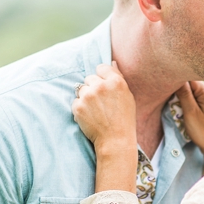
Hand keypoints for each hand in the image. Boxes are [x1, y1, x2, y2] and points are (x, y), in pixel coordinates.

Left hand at [73, 63, 137, 192]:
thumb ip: (118, 79)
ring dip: (86, 98)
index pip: (101, 68)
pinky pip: (75, 101)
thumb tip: (111, 63)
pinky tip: (90, 117)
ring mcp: (88, 96)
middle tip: (101, 103)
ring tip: (96, 111)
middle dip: (93, 88)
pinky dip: (80, 108)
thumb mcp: (128, 97)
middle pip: (90, 78)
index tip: (104, 87)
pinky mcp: (78, 106)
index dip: (102, 77)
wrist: (116, 140)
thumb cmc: (125, 119)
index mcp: (116, 82)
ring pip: (81, 90)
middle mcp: (101, 86)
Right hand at [175, 81, 203, 172]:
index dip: (175, 78)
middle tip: (168, 96)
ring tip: (175, 104)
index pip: (188, 76)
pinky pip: (194, 98)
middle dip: (177, 88)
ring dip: (181, 96)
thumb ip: (183, 93)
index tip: (164, 83)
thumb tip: (175, 75)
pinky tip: (182, 107)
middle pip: (189, 82)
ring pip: (191, 91)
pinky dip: (186, 101)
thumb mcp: (190, 112)